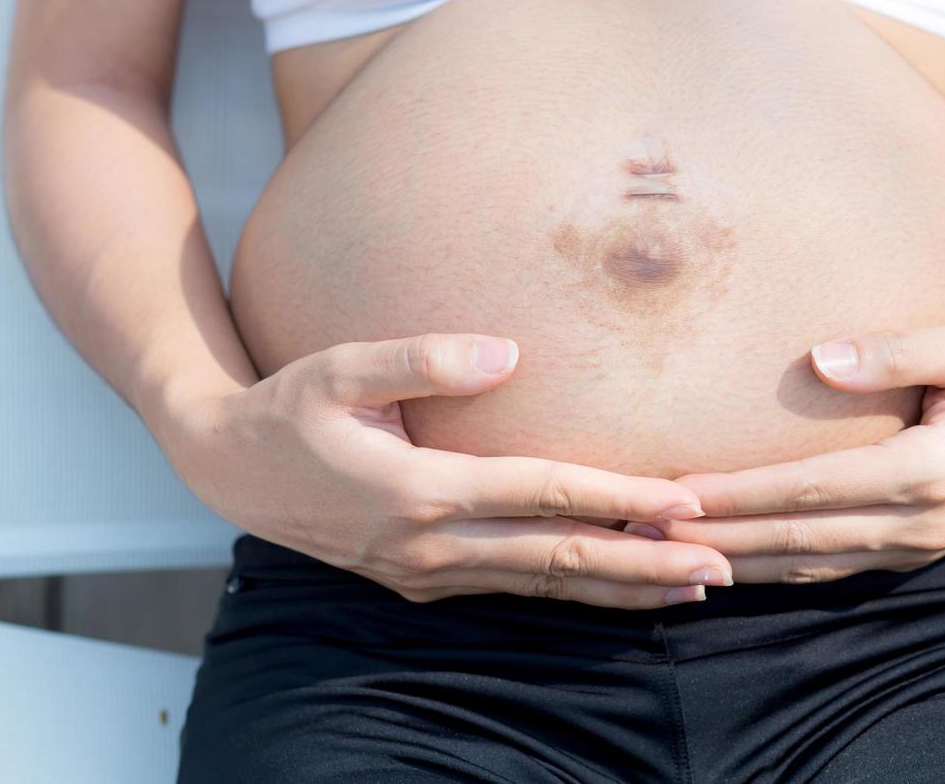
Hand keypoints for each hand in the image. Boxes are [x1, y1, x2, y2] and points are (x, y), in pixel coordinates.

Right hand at [157, 333, 734, 607]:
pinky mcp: (420, 580)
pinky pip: (512, 589)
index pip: (541, 495)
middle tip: (719, 567)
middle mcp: (429, 544)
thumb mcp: (339, 368)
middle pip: (557, 557)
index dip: (618, 498)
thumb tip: (512, 354)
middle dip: (643, 564)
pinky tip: (613, 586)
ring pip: (541, 585)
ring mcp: (424, 572)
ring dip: (618, 588)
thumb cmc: (287, 406)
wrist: (225, 468)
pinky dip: (570, 589)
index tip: (687, 500)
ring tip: (688, 589)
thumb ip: (422, 357)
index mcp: (417, 489)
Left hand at [622, 321, 944, 582]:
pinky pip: (831, 570)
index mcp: (930, 469)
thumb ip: (896, 350)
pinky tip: (726, 565)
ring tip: (665, 552)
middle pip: (797, 539)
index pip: (812, 489)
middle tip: (643, 531)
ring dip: (735, 561)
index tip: (675, 492)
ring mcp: (917, 546)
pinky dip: (775, 572)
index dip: (740, 494)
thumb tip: (817, 358)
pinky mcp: (911, 551)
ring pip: (808, 567)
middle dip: (716, 537)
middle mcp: (920, 522)